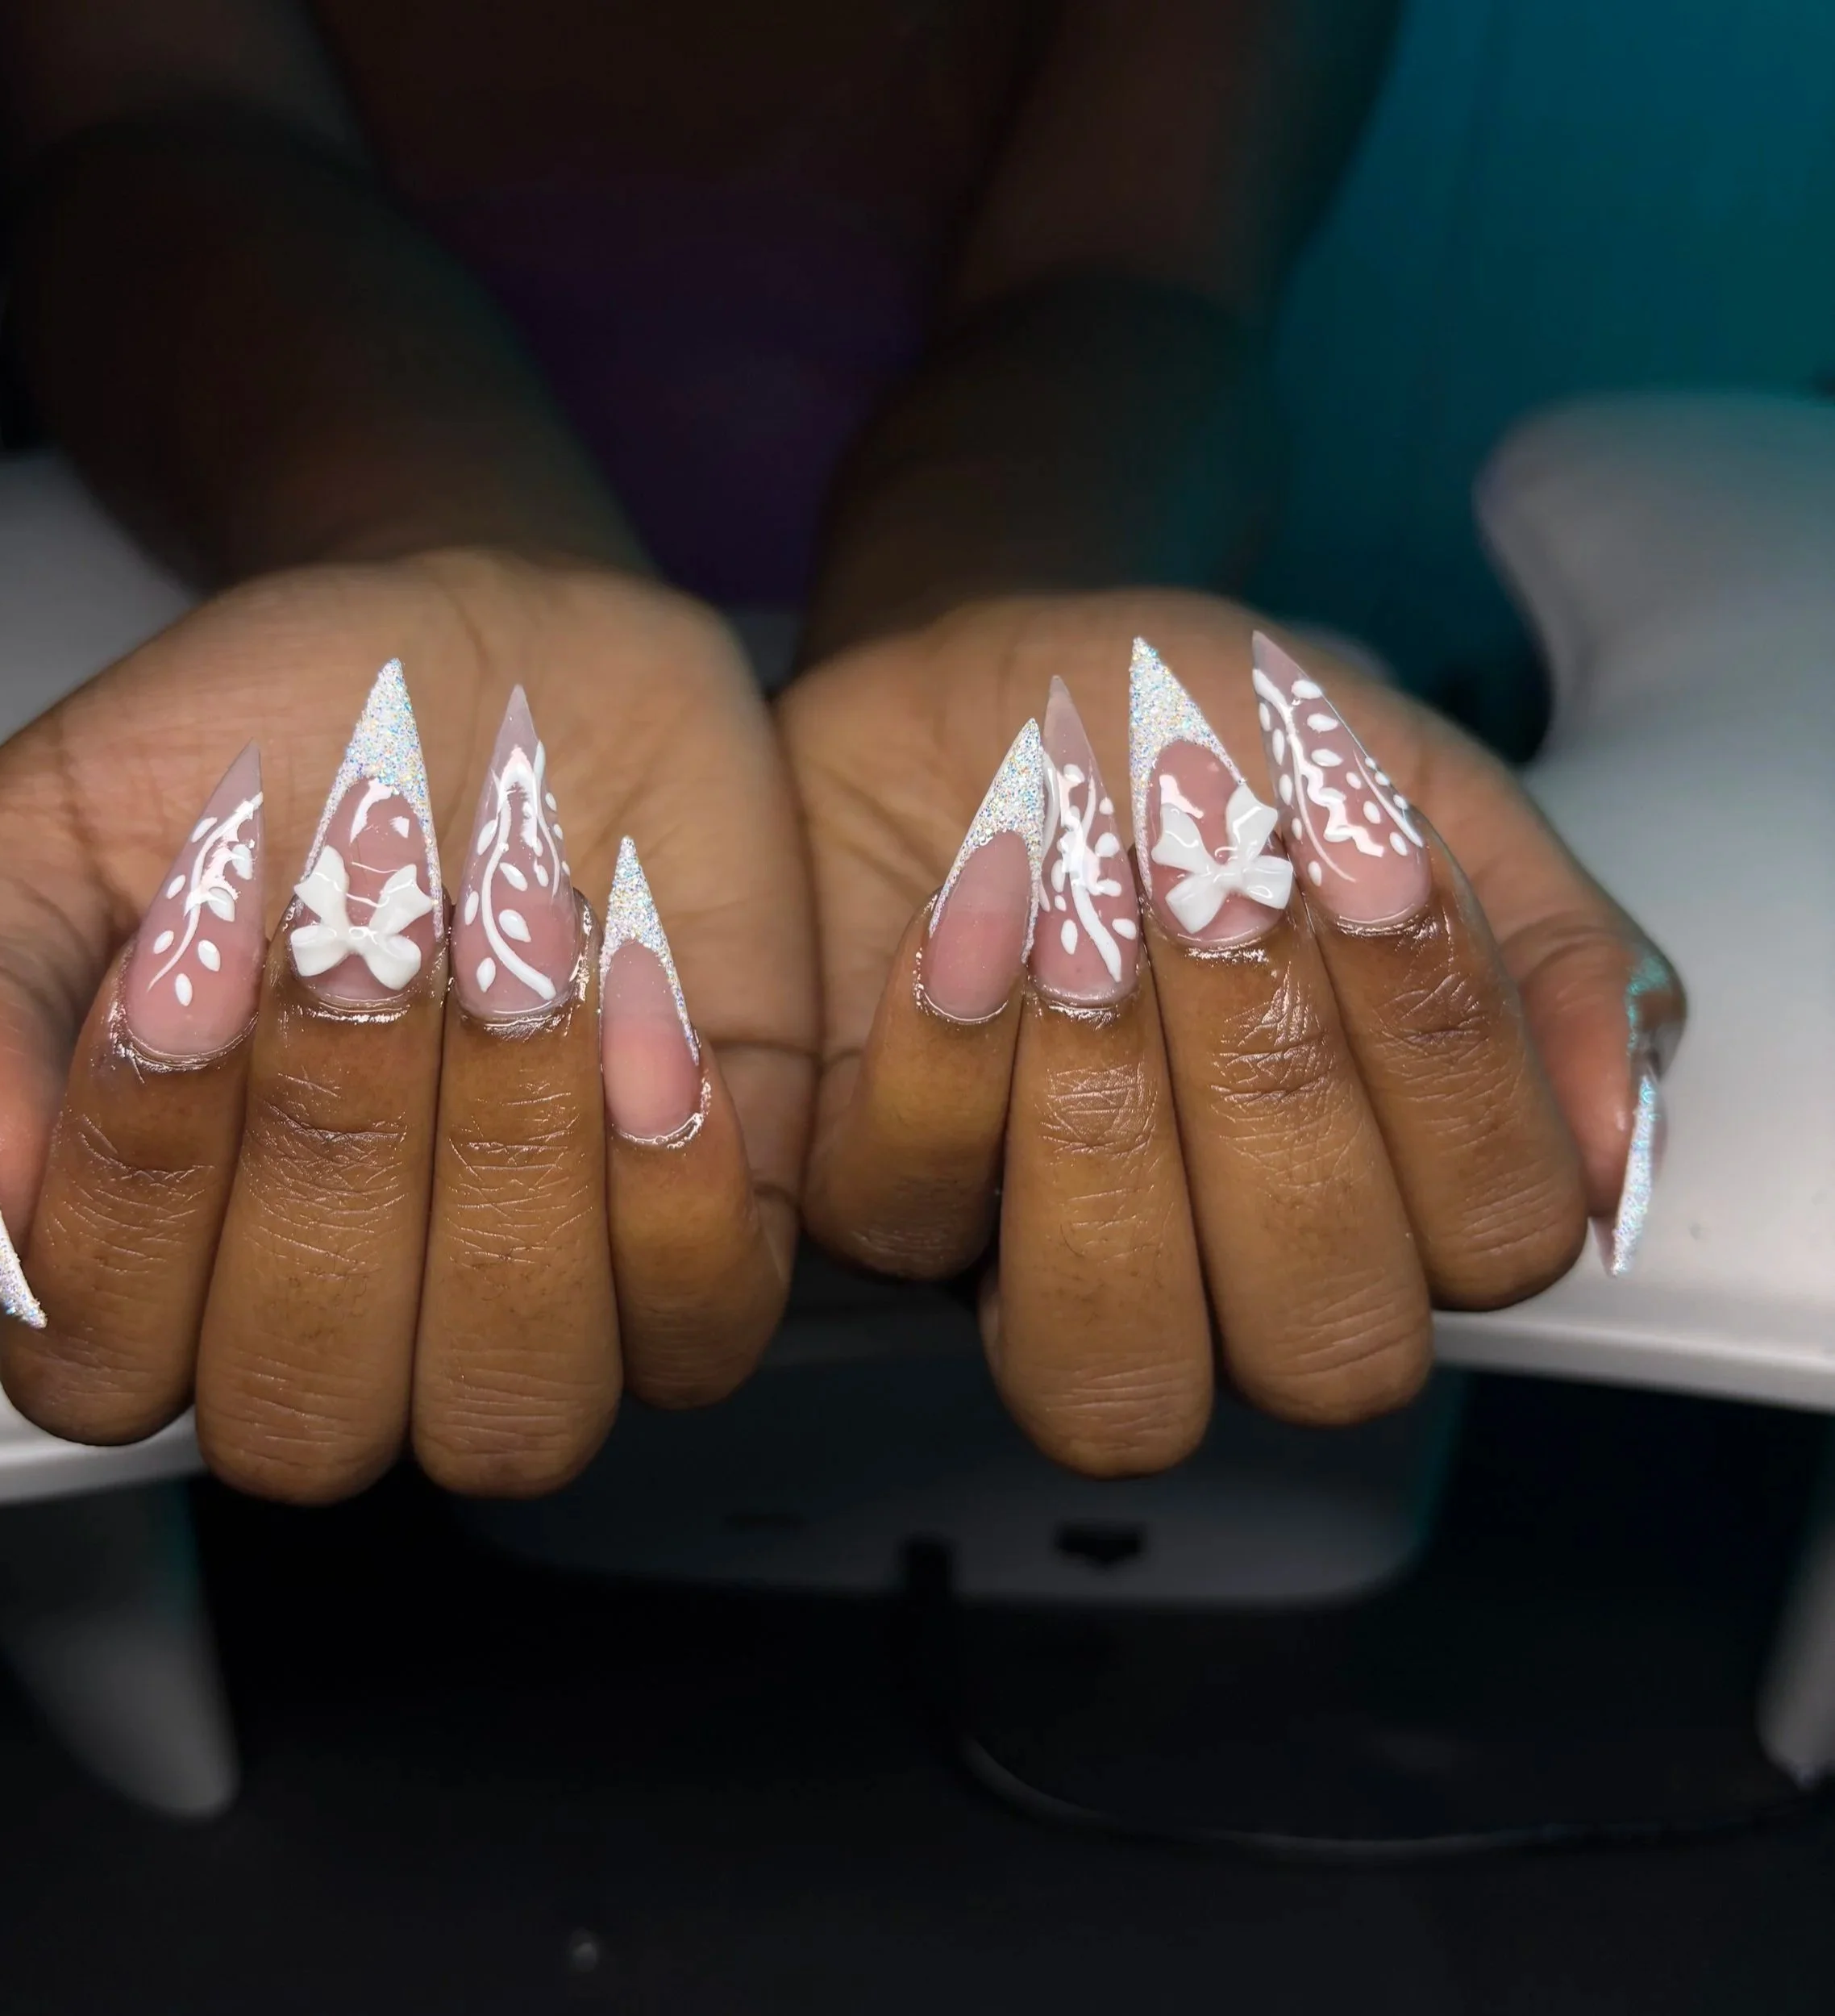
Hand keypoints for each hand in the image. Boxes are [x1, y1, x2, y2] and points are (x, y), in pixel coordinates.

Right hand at [0, 551, 814, 1500]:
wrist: (514, 651)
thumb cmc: (297, 740)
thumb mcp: (76, 811)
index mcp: (169, 1250)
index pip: (106, 1369)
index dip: (141, 1187)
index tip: (190, 960)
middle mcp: (353, 1310)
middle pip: (312, 1416)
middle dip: (333, 1155)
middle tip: (364, 940)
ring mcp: (539, 1296)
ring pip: (515, 1409)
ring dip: (511, 1169)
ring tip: (519, 952)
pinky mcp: (703, 1239)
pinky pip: (703, 1330)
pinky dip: (676, 1186)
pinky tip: (646, 1006)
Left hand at [780, 592, 1680, 1472]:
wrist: (1001, 677)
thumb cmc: (1209, 744)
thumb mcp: (1412, 792)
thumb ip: (1543, 952)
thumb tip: (1615, 1136)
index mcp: (1388, 1181)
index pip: (1490, 1244)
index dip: (1448, 1071)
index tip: (1372, 862)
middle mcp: (1229, 1266)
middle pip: (1323, 1348)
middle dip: (1282, 1097)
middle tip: (1225, 894)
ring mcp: (1044, 1264)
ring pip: (1110, 1375)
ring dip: (1114, 1134)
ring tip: (1095, 926)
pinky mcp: (883, 1207)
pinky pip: (907, 1222)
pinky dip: (945, 1063)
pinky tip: (969, 912)